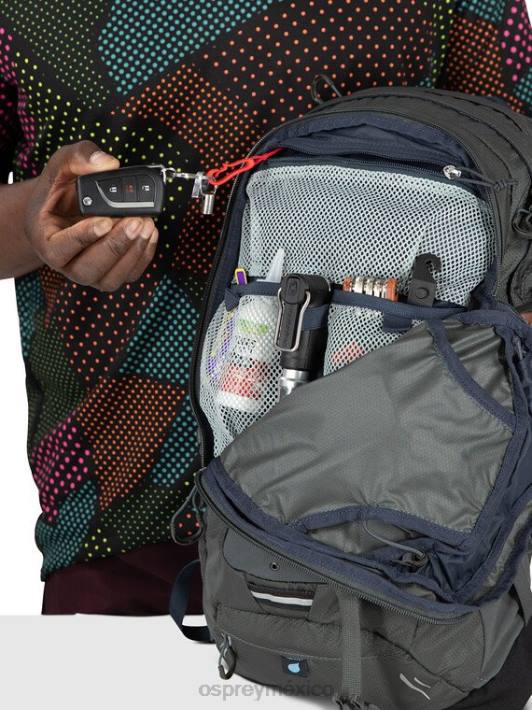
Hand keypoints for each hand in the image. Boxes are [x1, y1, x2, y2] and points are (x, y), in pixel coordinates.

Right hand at [24, 141, 158, 291]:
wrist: (61, 212)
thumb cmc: (58, 192)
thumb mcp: (59, 167)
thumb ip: (78, 158)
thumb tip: (108, 163)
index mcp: (46, 242)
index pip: (61, 249)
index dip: (84, 236)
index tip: (105, 220)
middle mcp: (67, 264)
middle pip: (90, 268)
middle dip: (115, 245)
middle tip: (135, 221)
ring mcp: (90, 273)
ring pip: (111, 278)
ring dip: (132, 252)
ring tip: (146, 224)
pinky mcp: (111, 274)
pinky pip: (129, 274)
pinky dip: (143, 255)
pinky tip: (151, 233)